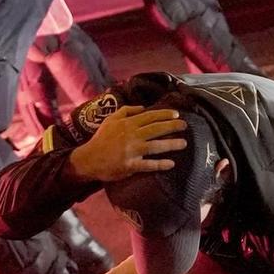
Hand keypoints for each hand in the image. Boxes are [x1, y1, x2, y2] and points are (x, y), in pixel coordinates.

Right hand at [67, 106, 188, 182]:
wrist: (89, 159)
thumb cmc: (101, 139)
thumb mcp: (110, 120)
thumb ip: (126, 111)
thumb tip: (143, 107)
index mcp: (127, 124)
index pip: (149, 116)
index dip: (164, 114)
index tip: (176, 114)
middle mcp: (131, 136)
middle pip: (156, 129)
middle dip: (172, 126)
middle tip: (185, 125)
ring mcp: (131, 151)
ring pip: (155, 146)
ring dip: (171, 144)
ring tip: (184, 143)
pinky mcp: (130, 166)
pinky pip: (148, 165)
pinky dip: (160, 164)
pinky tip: (171, 164)